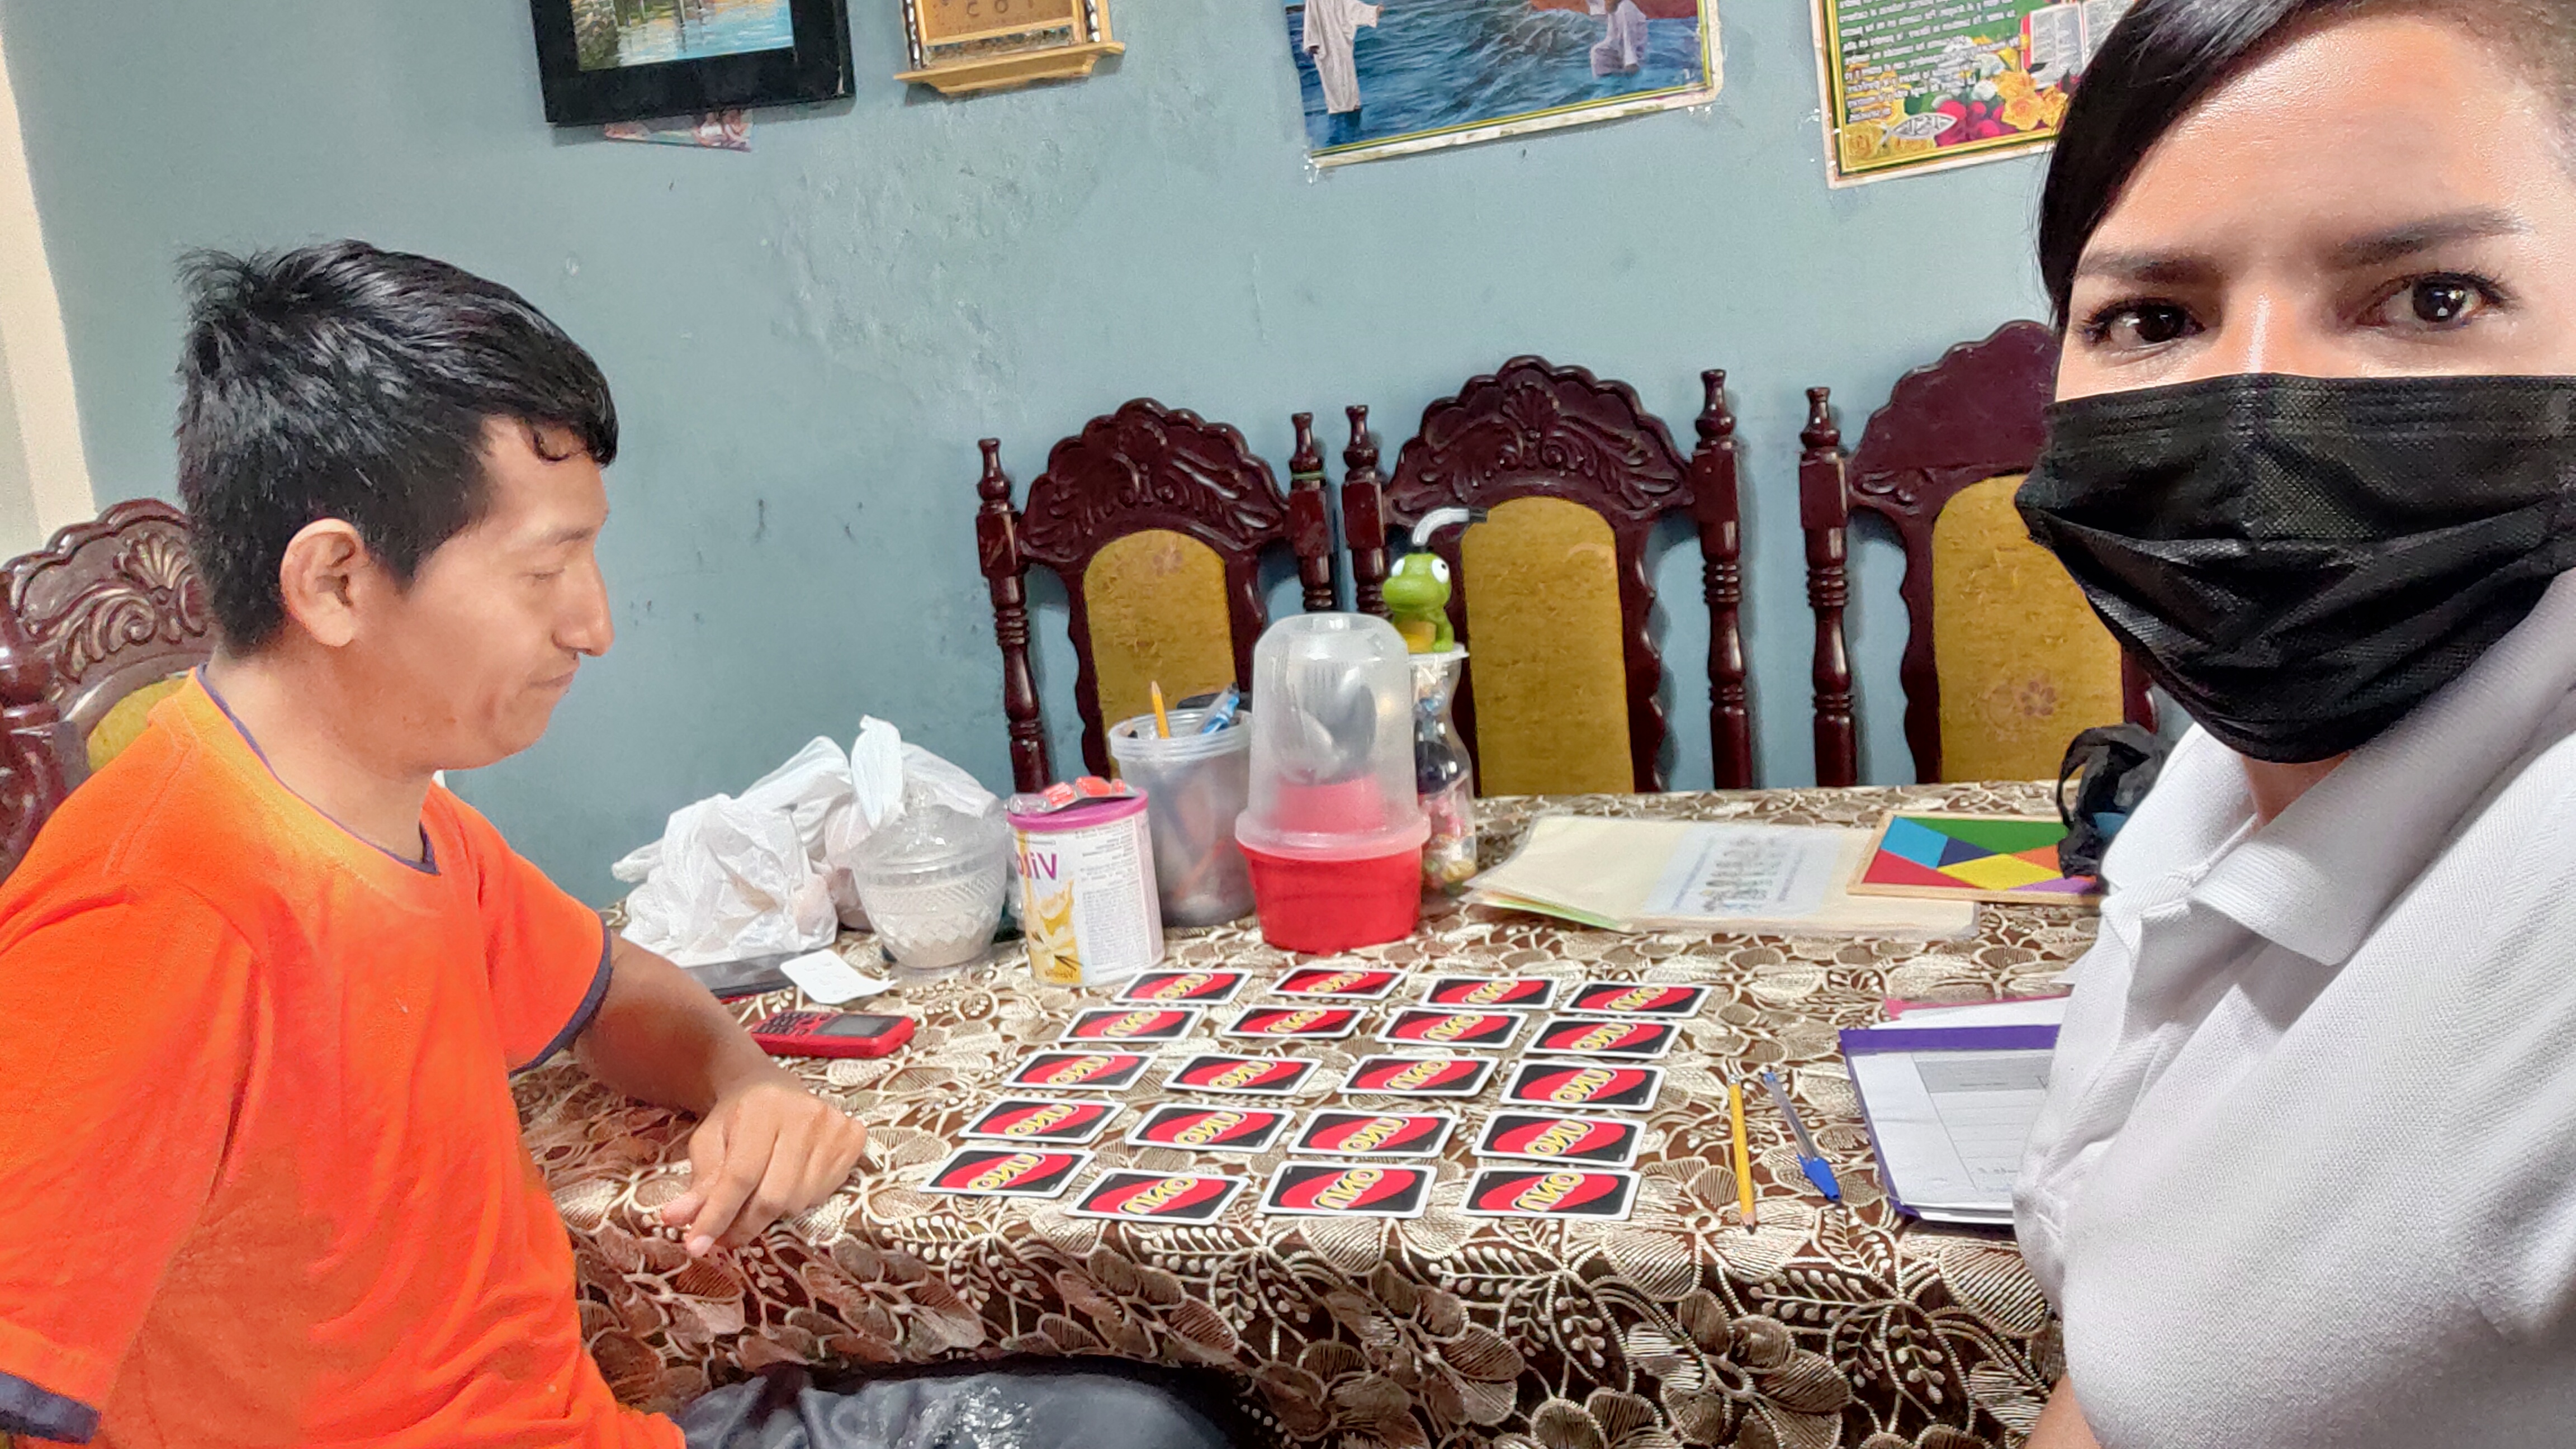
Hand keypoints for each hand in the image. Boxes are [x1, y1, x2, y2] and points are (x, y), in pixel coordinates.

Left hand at [659, 1073, 866, 1255]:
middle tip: (724, 1236)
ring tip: (754, 1201)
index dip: (718, 1215)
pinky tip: (786, 1182)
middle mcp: (805, 1114)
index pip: (741, 1175)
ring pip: (798, 1201)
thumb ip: (698, 1183)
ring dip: (769, 1215)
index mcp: (762, 1108)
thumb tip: (677, 1220)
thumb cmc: (736, 1119)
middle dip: (744, 1225)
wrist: (772, 1088)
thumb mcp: (707, 1144)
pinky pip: (822, 1195)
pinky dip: (798, 1201)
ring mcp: (835, 1126)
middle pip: (773, 1196)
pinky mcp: (854, 1138)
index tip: (696, 1246)